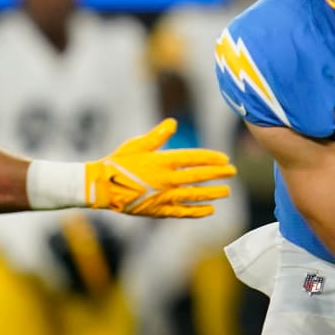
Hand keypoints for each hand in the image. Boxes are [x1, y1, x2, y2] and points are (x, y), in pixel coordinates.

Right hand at [87, 118, 237, 217]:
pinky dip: (197, 211)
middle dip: (218, 174)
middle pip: (199, 176)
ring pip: (194, 195)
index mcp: (163, 161)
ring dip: (212, 193)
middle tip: (233, 172)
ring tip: (227, 192)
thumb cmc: (118, 162)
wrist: (101, 187)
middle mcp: (167, 179)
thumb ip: (158, 136)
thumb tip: (173, 122)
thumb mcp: (137, 145)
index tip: (225, 159)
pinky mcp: (159, 210)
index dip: (211, 158)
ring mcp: (164, 196)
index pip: (194, 159)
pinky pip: (182, 212)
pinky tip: (210, 210)